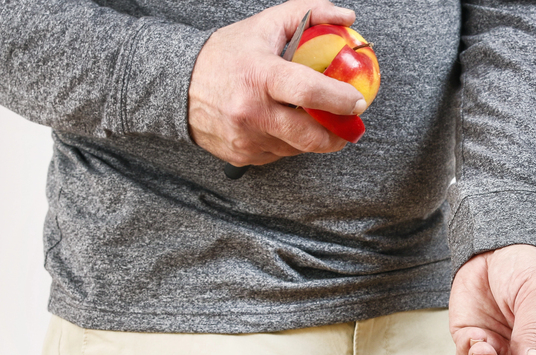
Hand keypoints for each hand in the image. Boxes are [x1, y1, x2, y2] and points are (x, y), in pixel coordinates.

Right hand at [188, 0, 365, 165]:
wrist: (175, 84)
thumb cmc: (228, 53)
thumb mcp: (266, 25)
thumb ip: (309, 14)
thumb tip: (347, 17)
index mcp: (259, 75)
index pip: (309, 92)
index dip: (339, 100)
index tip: (358, 102)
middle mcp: (251, 111)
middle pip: (310, 136)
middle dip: (338, 135)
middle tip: (349, 126)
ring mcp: (246, 138)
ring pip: (297, 148)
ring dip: (310, 137)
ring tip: (309, 119)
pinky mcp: (242, 156)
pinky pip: (279, 154)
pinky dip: (287, 143)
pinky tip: (280, 126)